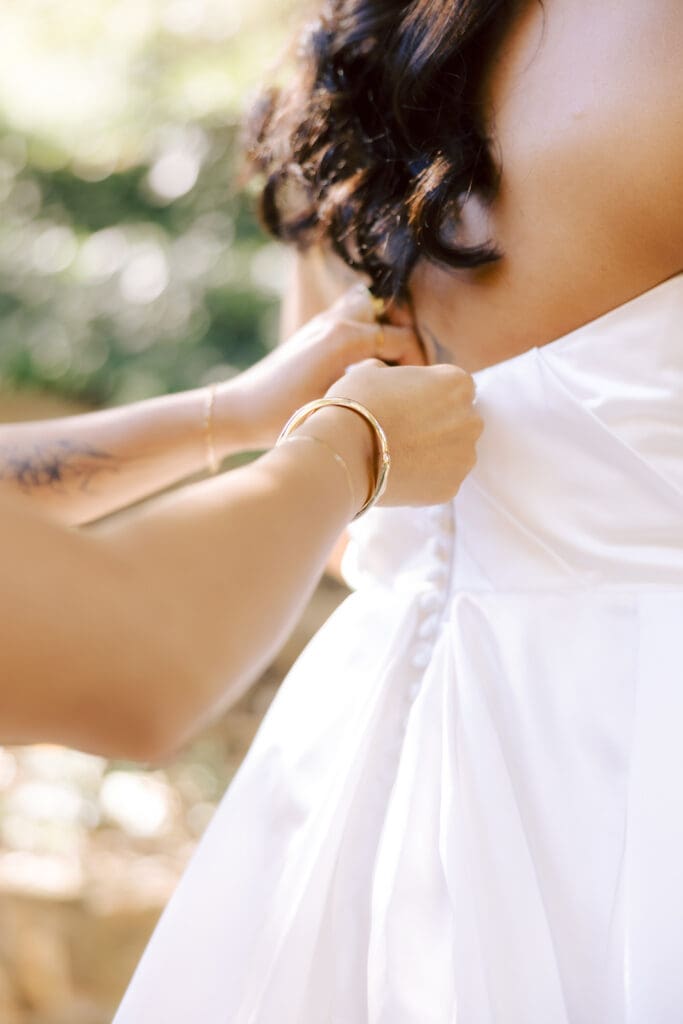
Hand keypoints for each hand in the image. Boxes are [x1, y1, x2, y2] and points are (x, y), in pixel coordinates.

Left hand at [214, 285, 423, 452]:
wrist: (241, 410)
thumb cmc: (285, 417)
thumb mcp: (337, 408)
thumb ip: (377, 391)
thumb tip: (410, 391)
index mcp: (346, 338)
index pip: (406, 341)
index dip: (420, 367)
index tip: (420, 394)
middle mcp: (337, 321)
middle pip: (394, 318)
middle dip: (407, 345)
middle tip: (409, 378)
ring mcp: (323, 321)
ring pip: (372, 307)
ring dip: (386, 330)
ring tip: (389, 365)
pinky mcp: (313, 329)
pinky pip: (352, 314)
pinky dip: (366, 328)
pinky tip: (364, 363)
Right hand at [299, 360, 482, 509]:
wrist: (344, 453)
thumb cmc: (356, 405)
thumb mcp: (371, 370)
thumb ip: (394, 372)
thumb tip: (390, 379)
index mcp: (458, 382)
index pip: (453, 387)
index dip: (428, 395)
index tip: (406, 405)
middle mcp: (471, 419)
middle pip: (458, 421)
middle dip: (437, 425)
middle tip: (403, 432)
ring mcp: (464, 457)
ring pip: (452, 453)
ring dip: (433, 453)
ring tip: (399, 455)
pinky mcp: (451, 488)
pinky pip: (441, 480)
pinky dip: (425, 479)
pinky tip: (399, 474)